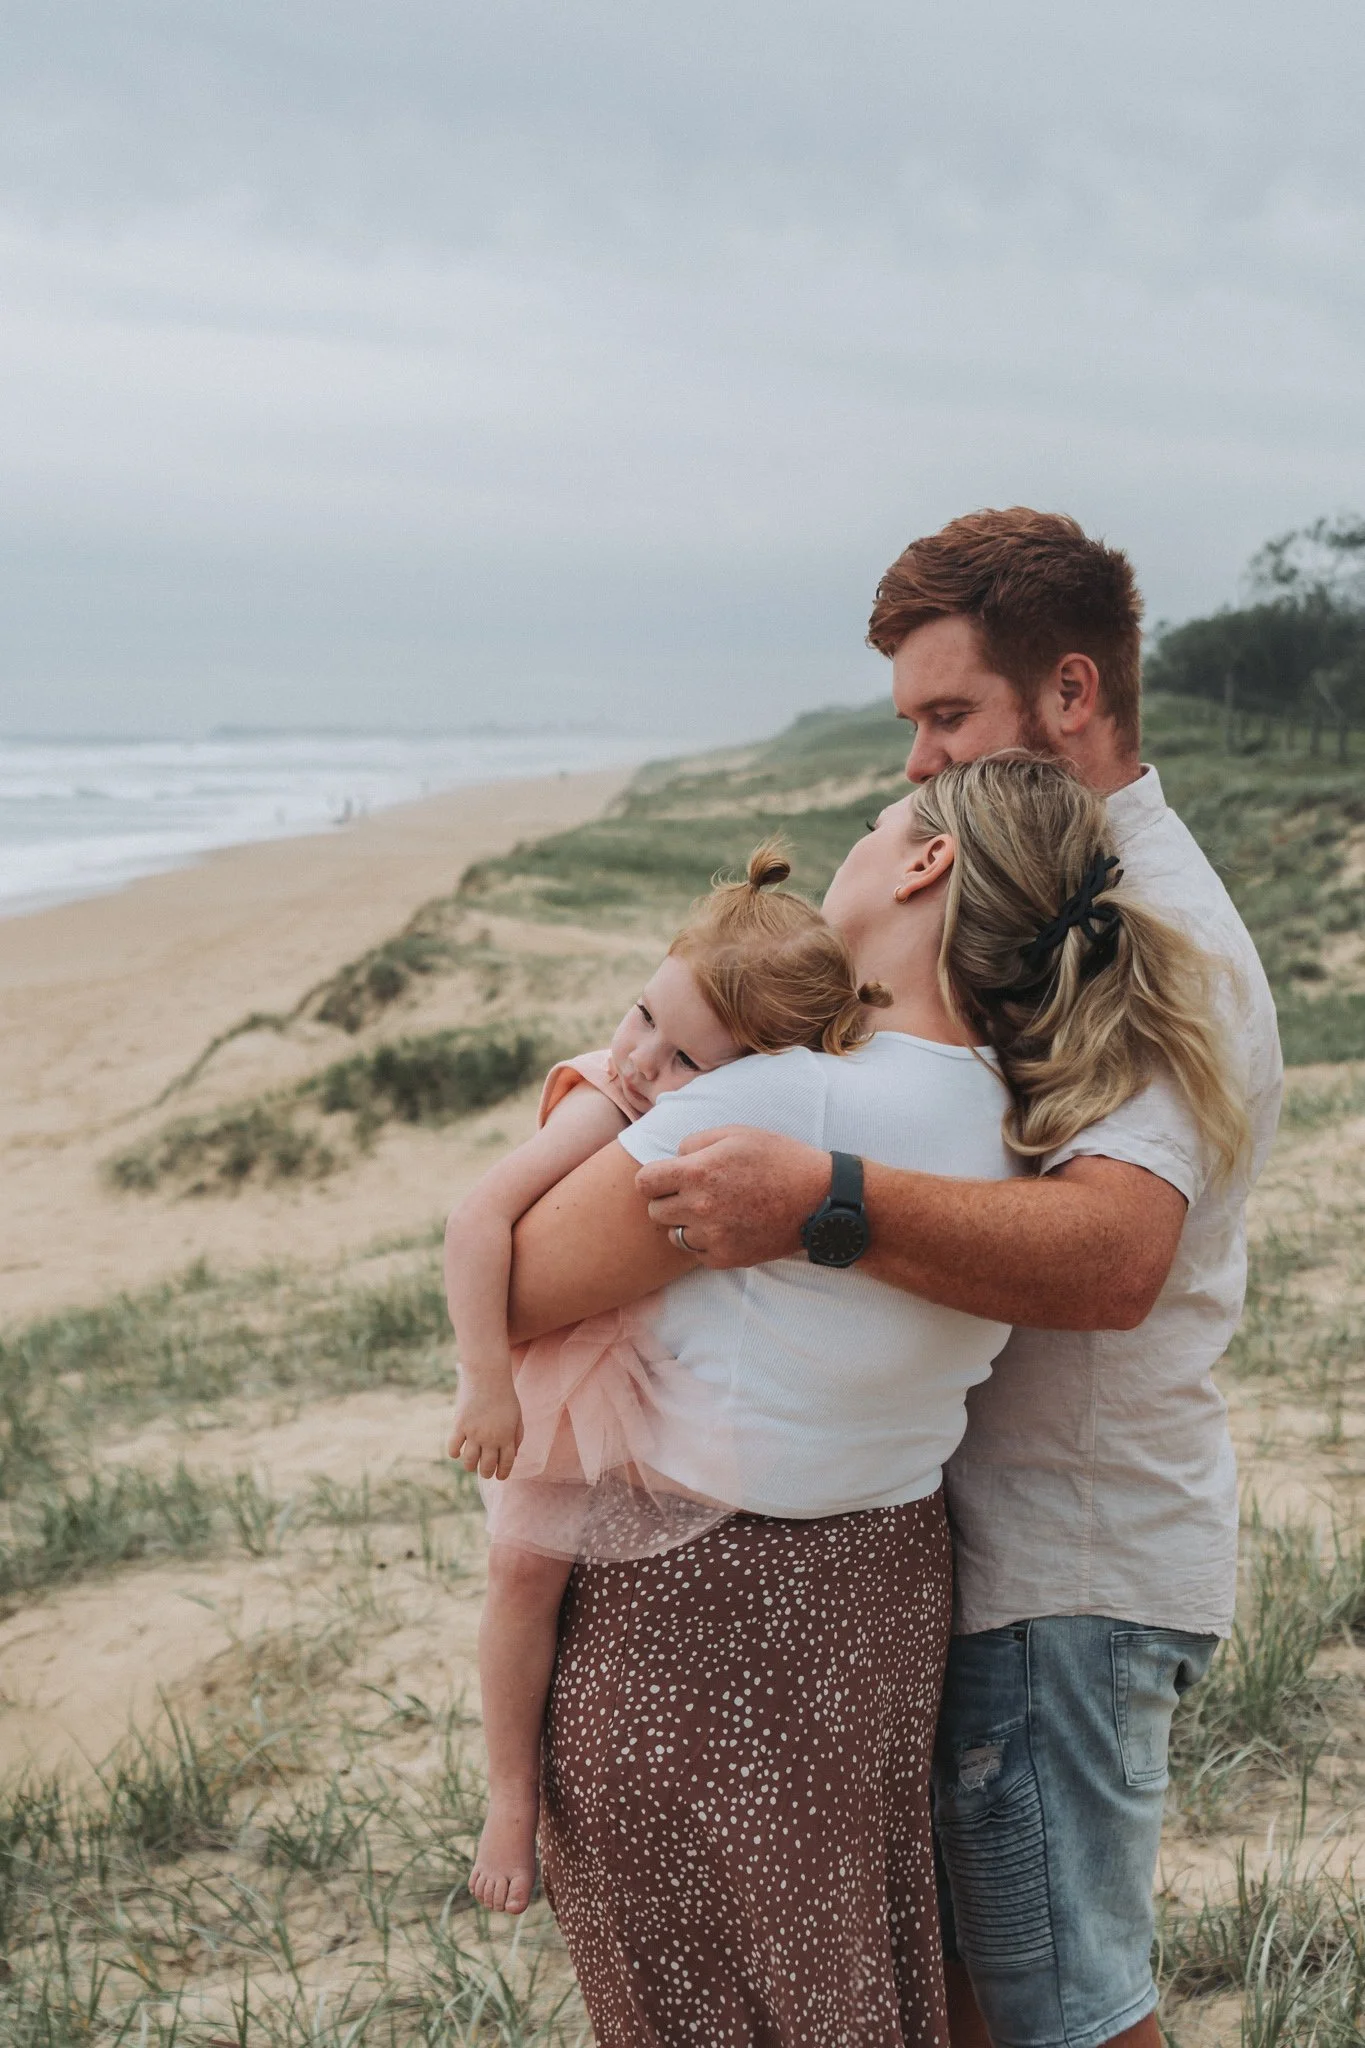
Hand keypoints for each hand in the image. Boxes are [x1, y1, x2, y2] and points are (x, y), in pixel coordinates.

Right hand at [448, 1374, 523, 1480]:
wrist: (488, 1376)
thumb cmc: (505, 1396)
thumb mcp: (517, 1416)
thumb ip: (517, 1437)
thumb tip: (514, 1456)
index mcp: (507, 1437)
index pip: (506, 1464)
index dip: (502, 1473)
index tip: (499, 1476)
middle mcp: (491, 1438)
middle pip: (487, 1467)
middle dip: (486, 1473)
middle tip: (485, 1471)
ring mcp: (474, 1433)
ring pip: (469, 1462)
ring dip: (470, 1466)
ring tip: (471, 1463)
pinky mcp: (459, 1425)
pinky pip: (453, 1448)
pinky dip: (455, 1453)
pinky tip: (458, 1450)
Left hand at [634, 1126, 829, 1267]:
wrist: (818, 1199)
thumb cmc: (778, 1159)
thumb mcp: (736, 1133)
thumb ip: (695, 1142)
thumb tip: (673, 1158)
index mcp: (698, 1173)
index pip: (644, 1182)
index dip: (654, 1177)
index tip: (668, 1176)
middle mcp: (700, 1208)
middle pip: (654, 1211)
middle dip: (668, 1199)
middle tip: (694, 1192)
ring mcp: (713, 1237)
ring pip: (674, 1235)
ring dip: (685, 1223)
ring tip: (713, 1210)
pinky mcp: (727, 1258)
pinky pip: (697, 1253)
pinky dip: (705, 1242)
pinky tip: (727, 1226)